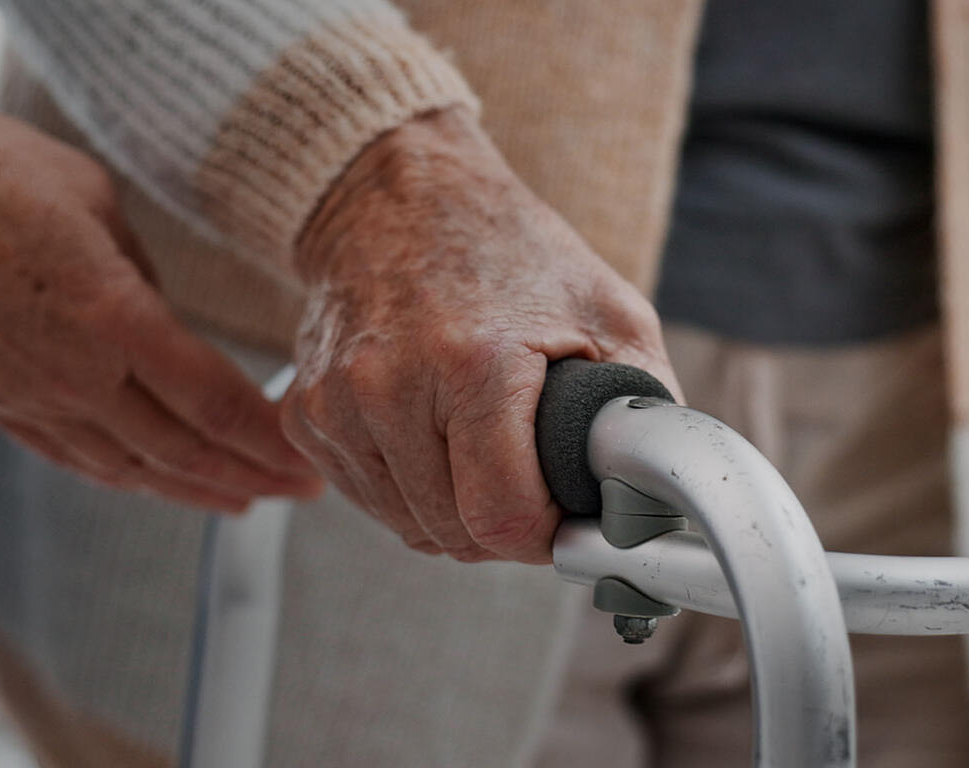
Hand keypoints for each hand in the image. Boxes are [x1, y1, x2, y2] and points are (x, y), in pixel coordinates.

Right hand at [0, 106, 320, 510]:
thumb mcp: (97, 201)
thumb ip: (142, 275)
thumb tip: (164, 321)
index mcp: (113, 318)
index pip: (214, 402)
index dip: (268, 438)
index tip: (309, 451)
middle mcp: (77, 376)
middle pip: (183, 451)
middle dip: (252, 476)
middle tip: (301, 488)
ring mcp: (32, 398)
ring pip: (131, 469)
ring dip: (194, 490)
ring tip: (244, 499)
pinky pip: (76, 459)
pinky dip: (127, 478)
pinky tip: (157, 482)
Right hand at [286, 106, 677, 563]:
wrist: (397, 196)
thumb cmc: (508, 250)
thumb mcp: (611, 313)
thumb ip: (648, 411)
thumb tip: (664, 499)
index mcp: (474, 362)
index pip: (501, 520)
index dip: (544, 536)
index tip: (560, 516)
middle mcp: (390, 385)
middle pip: (453, 534)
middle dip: (502, 523)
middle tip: (527, 471)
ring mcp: (336, 402)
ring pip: (407, 527)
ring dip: (451, 508)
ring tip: (476, 439)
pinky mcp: (304, 412)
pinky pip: (365, 500)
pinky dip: (405, 486)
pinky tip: (428, 431)